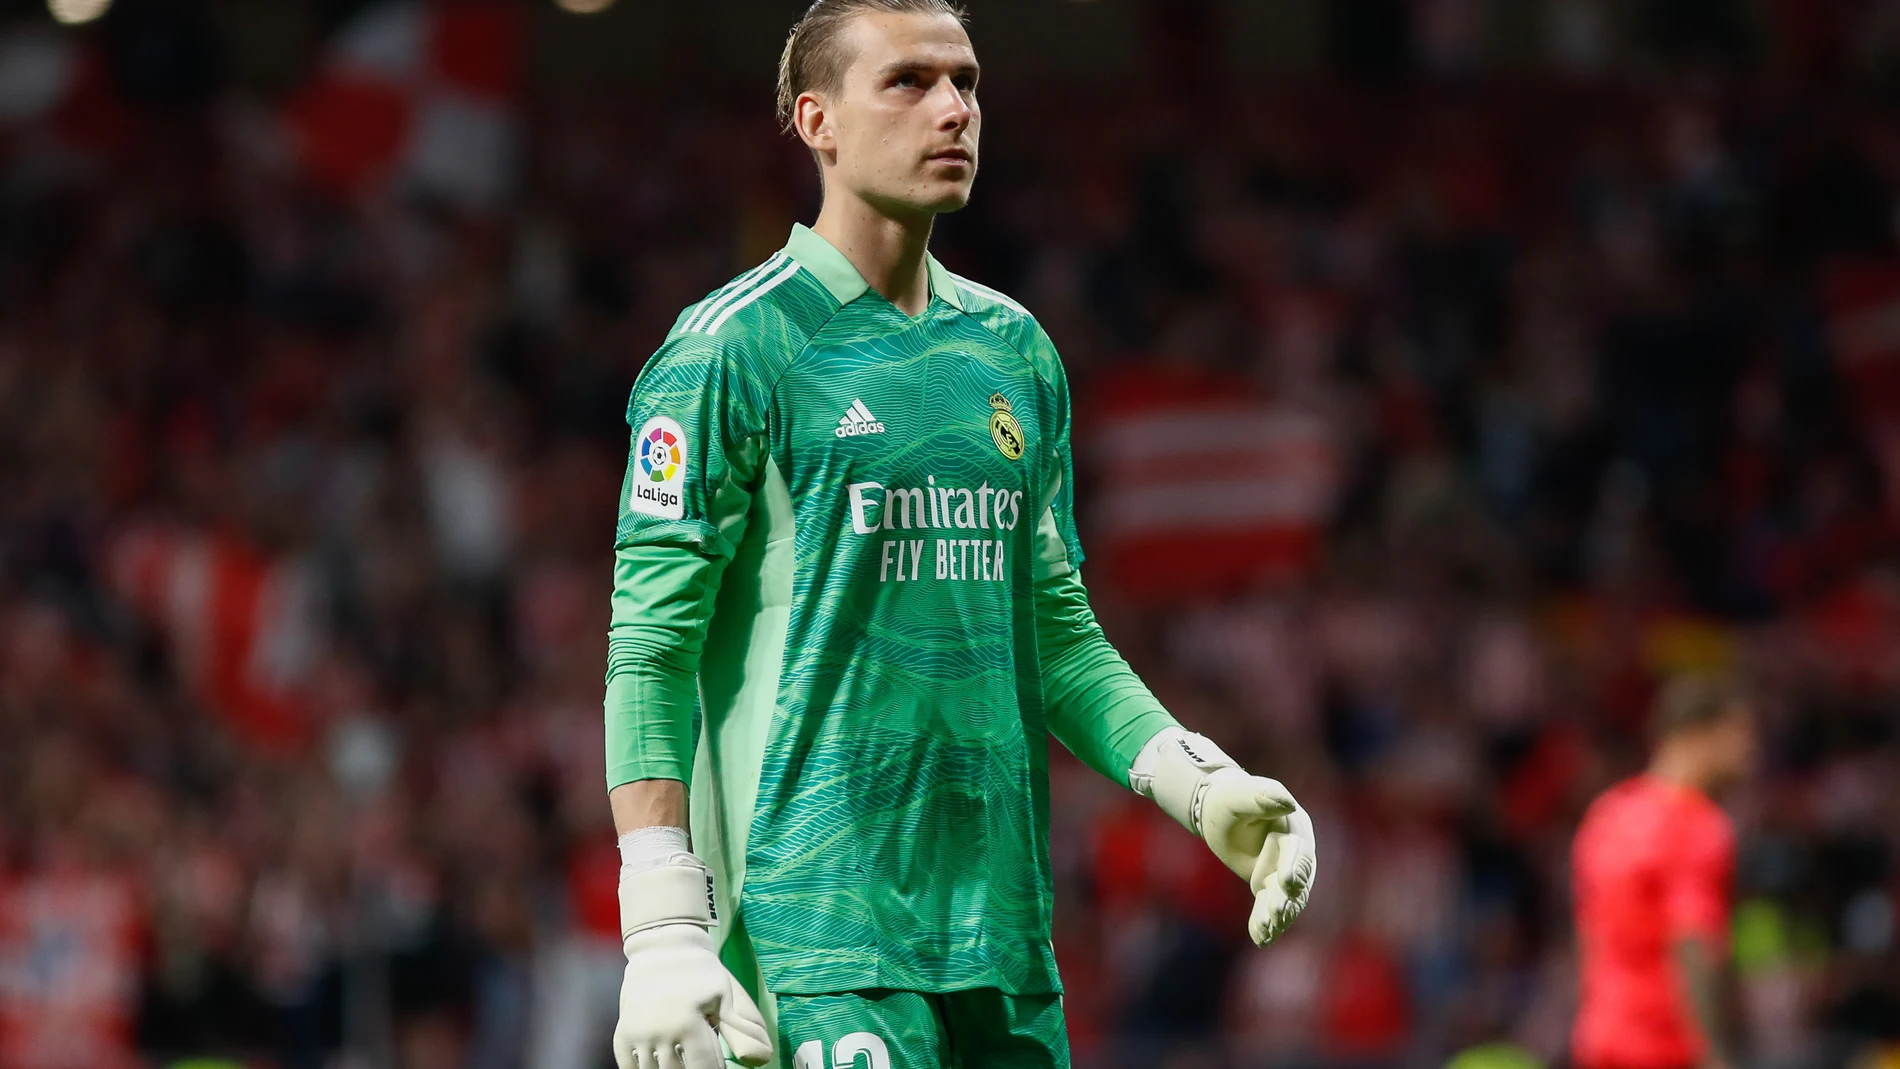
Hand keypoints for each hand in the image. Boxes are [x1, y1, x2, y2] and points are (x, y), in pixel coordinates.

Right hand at [614, 921, 772, 1068]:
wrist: (662, 948)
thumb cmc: (699, 971)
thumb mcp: (724, 997)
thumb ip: (739, 1032)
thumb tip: (762, 1058)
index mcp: (688, 1024)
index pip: (704, 1067)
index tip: (718, 1066)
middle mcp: (660, 1033)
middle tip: (699, 1060)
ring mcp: (638, 1035)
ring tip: (680, 1062)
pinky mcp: (622, 1034)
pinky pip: (628, 1066)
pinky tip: (656, 1066)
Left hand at [1196, 768, 1317, 945]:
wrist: (1217, 811)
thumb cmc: (1229, 798)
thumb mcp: (1240, 795)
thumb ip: (1263, 797)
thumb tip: (1289, 802)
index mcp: (1294, 827)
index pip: (1298, 850)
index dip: (1295, 866)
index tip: (1288, 883)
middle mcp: (1296, 851)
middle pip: (1296, 879)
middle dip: (1286, 898)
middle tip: (1275, 915)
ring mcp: (1284, 870)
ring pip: (1284, 898)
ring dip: (1277, 915)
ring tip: (1266, 932)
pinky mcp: (1269, 884)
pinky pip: (1268, 905)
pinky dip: (1264, 921)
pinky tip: (1260, 939)